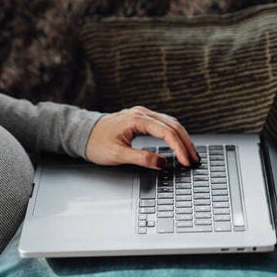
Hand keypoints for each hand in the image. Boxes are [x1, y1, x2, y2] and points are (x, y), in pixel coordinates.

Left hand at [84, 106, 199, 169]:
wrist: (82, 133)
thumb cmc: (96, 143)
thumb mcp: (117, 155)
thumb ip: (141, 158)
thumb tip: (162, 163)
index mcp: (136, 119)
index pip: (166, 132)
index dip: (179, 148)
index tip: (186, 162)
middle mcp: (141, 113)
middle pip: (173, 125)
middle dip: (186, 143)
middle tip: (195, 159)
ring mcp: (141, 114)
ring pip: (170, 123)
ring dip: (182, 137)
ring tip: (191, 153)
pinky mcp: (141, 118)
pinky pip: (163, 124)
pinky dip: (174, 134)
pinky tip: (179, 143)